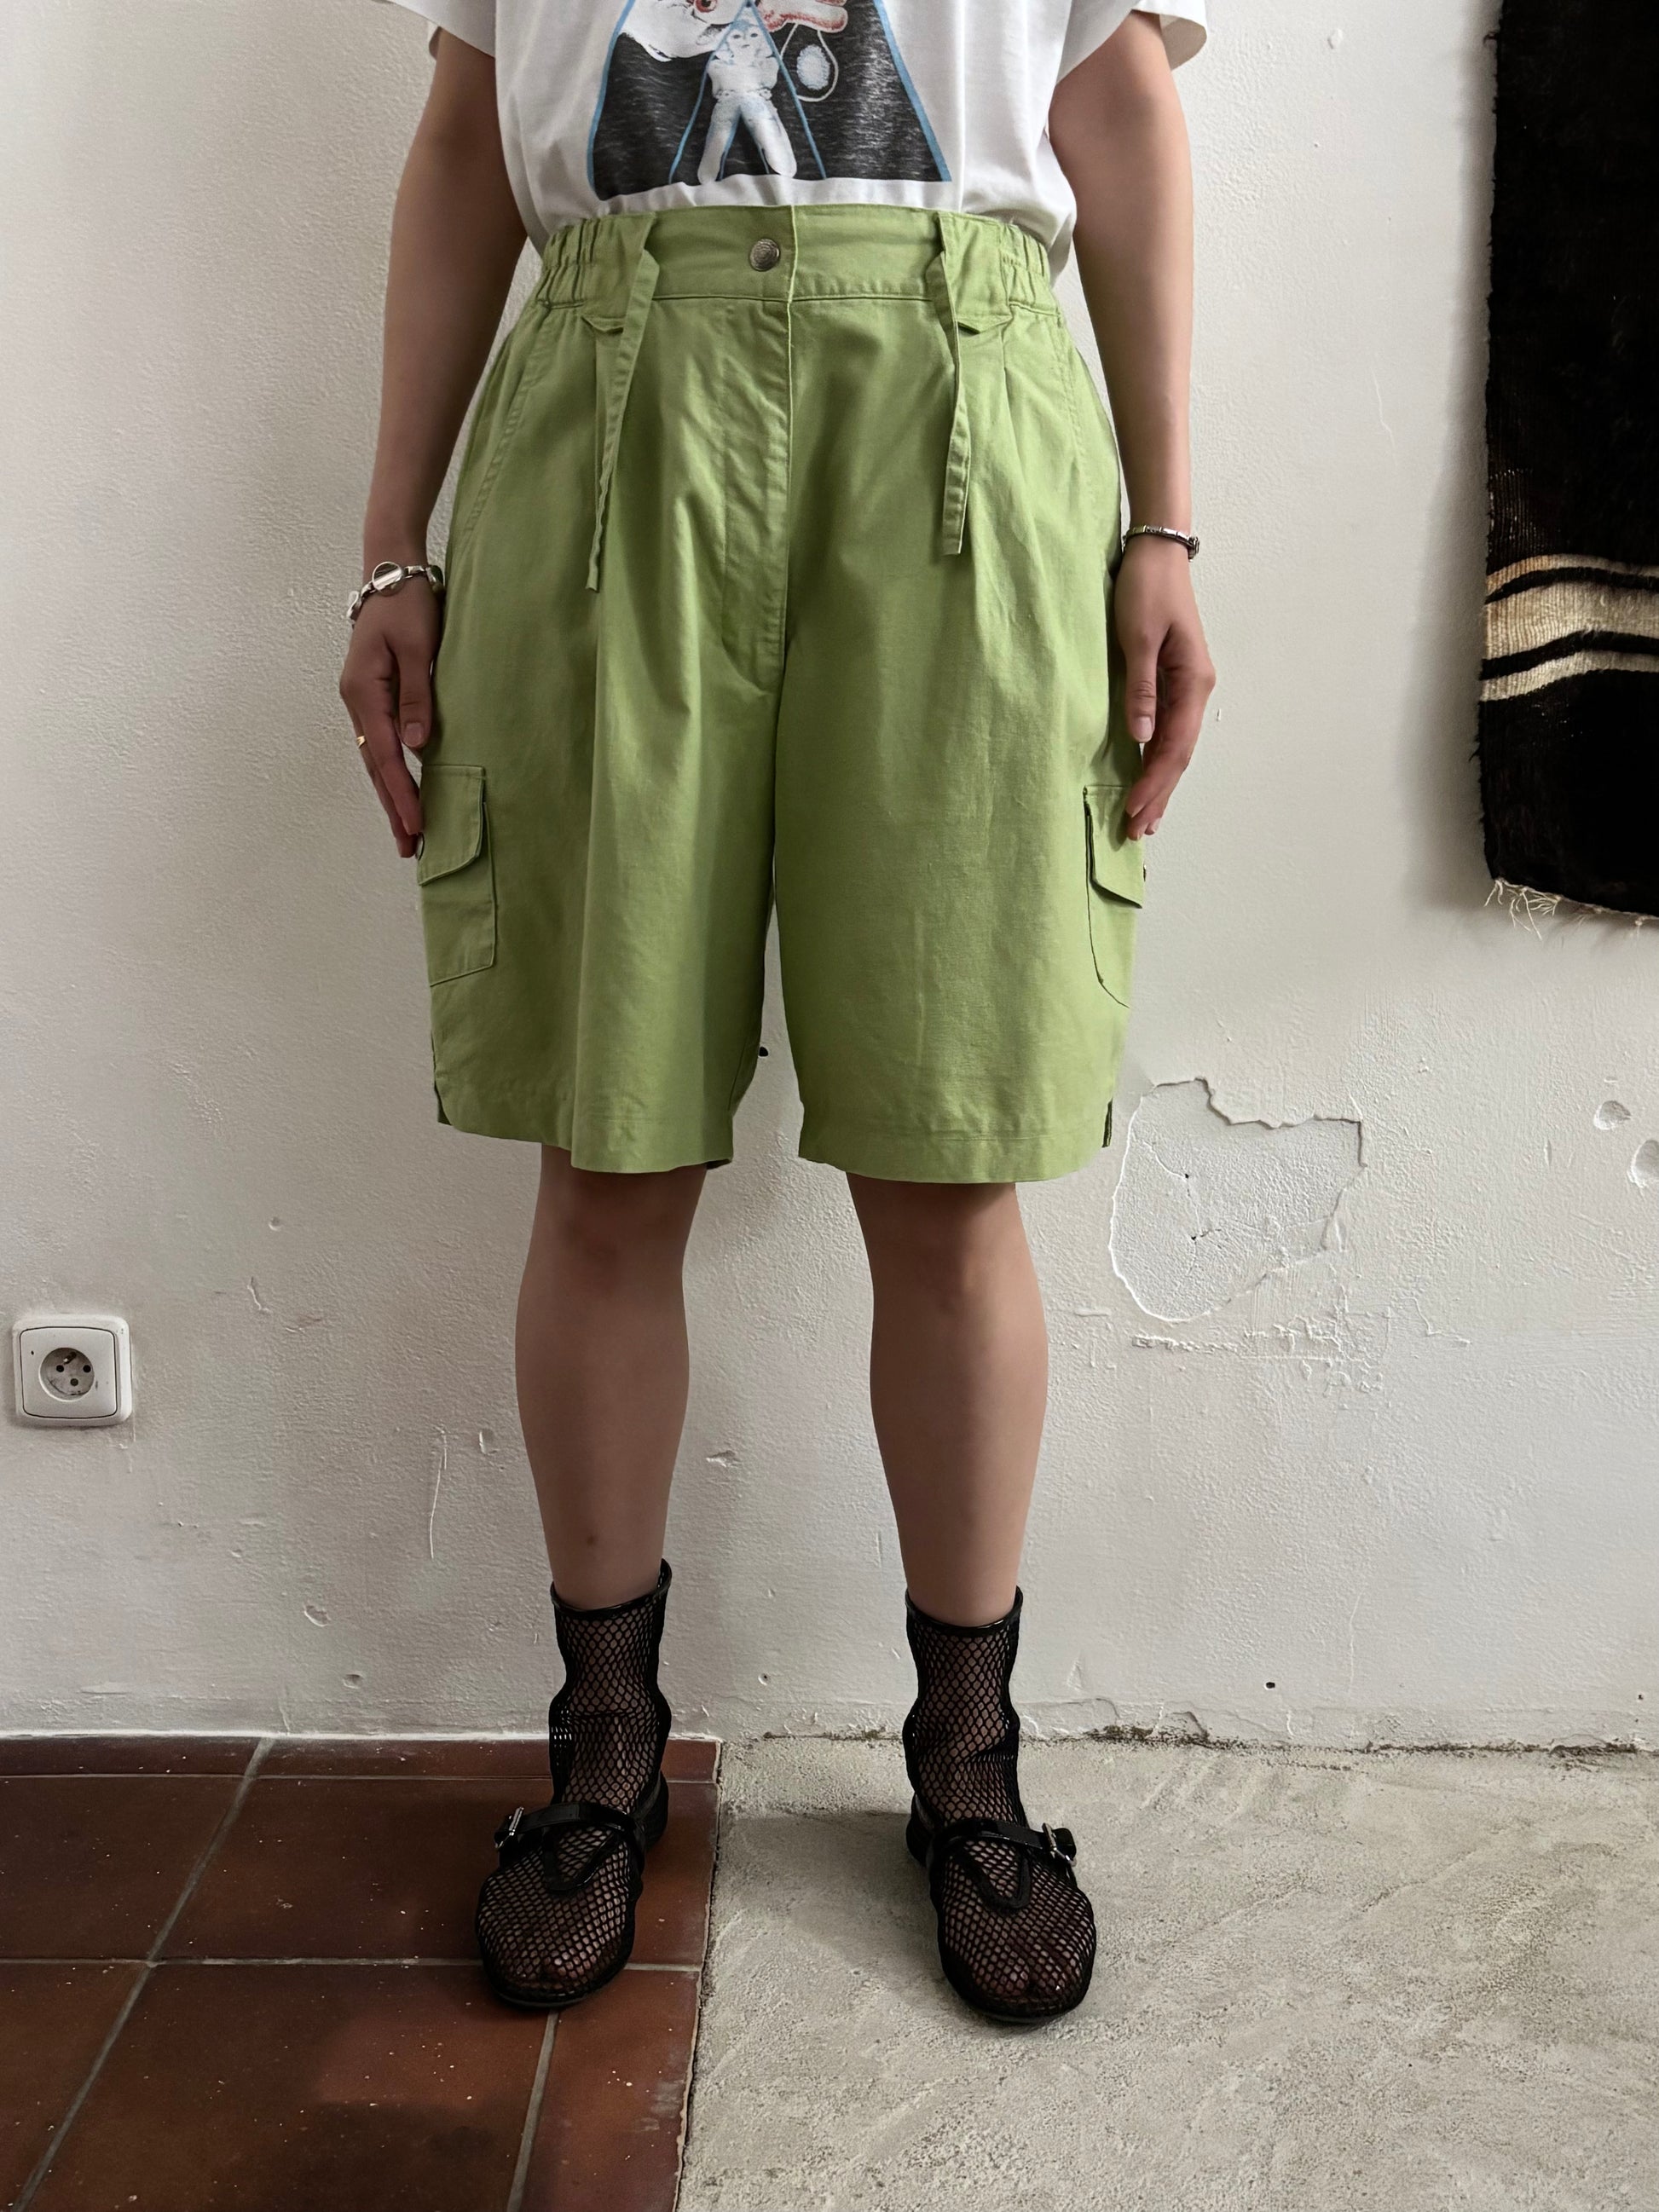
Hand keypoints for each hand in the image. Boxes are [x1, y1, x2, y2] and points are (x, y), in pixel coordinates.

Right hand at [337, 578, 441, 856]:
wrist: (391, 573)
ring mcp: (361, 700)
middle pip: (375, 766)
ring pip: (375, 758)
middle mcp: (356, 701)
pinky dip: (391, 771)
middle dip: (393, 807)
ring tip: (406, 831)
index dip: (402, 793)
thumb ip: (417, 697)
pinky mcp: (372, 696)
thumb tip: (417, 747)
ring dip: (391, 794)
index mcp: (364, 691)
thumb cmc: (407, 605)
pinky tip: (402, 791)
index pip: (385, 756)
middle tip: (408, 847)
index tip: (416, 825)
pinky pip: (380, 743)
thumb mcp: (418, 648)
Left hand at [1116, 536, 1214, 839]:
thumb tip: (1142, 737)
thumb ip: (1142, 688)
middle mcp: (1194, 689)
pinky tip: (1147, 778)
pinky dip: (1156, 759)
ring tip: (1144, 818)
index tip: (1135, 812)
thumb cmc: (1146, 589)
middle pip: (1178, 754)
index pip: (1174, 746)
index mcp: (1192, 682)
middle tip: (1138, 831)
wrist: (1155, 554)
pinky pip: (1167, 731)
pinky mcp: (1172, 681)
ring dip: (1159, 782)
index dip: (1155, 783)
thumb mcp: (1140, 638)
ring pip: (1174, 747)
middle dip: (1159, 794)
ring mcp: (1185, 687)